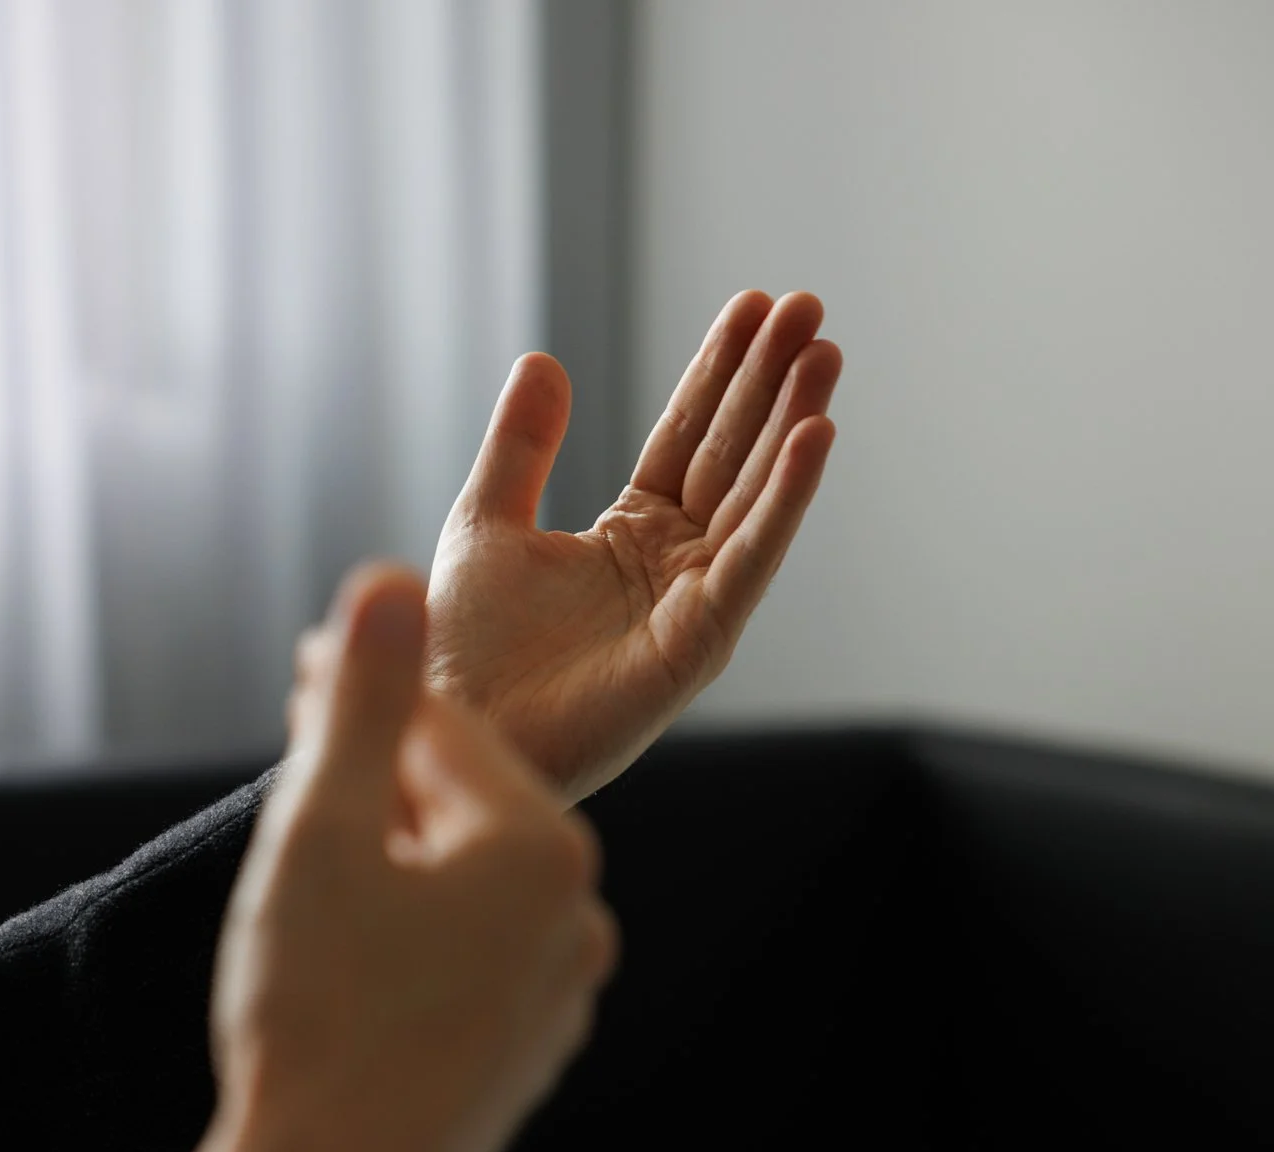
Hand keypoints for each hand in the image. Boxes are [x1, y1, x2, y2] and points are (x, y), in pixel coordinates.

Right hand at [163, 563, 619, 1151]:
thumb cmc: (317, 1015)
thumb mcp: (322, 835)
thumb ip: (362, 703)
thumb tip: (389, 583)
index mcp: (542, 850)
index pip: (442, 730)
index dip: (356, 690)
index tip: (298, 665)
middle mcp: (575, 920)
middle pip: (458, 806)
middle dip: (375, 772)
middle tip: (297, 738)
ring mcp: (556, 1000)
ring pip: (460, 888)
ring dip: (388, 856)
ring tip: (308, 854)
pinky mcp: (520, 1063)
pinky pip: (461, 963)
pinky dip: (403, 939)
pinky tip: (340, 957)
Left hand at [427, 290, 842, 801]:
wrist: (449, 723)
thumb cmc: (465, 645)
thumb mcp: (488, 520)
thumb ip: (523, 447)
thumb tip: (543, 361)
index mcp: (631, 534)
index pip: (690, 436)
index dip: (722, 372)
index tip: (755, 305)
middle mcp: (674, 565)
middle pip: (734, 456)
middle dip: (771, 382)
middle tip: (807, 307)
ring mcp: (692, 604)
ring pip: (756, 498)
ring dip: (793, 424)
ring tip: (824, 353)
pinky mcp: (697, 644)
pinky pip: (750, 561)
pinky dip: (785, 500)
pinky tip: (813, 437)